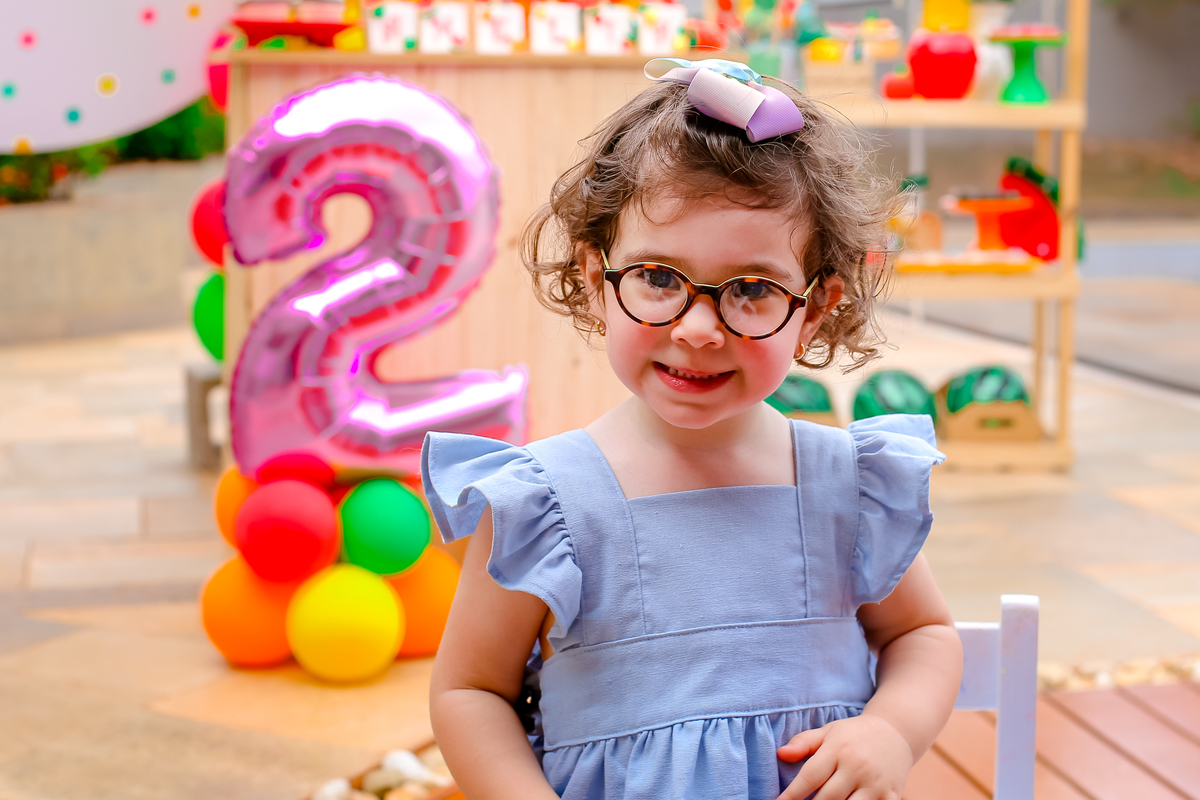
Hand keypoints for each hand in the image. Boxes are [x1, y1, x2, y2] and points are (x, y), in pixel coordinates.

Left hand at [775, 713, 913, 799]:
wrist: (896, 733)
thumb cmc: (853, 735)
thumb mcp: (828, 731)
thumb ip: (803, 743)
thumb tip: (781, 754)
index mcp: (838, 748)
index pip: (810, 777)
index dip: (792, 795)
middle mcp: (857, 766)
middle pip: (827, 798)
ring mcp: (876, 784)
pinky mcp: (892, 796)